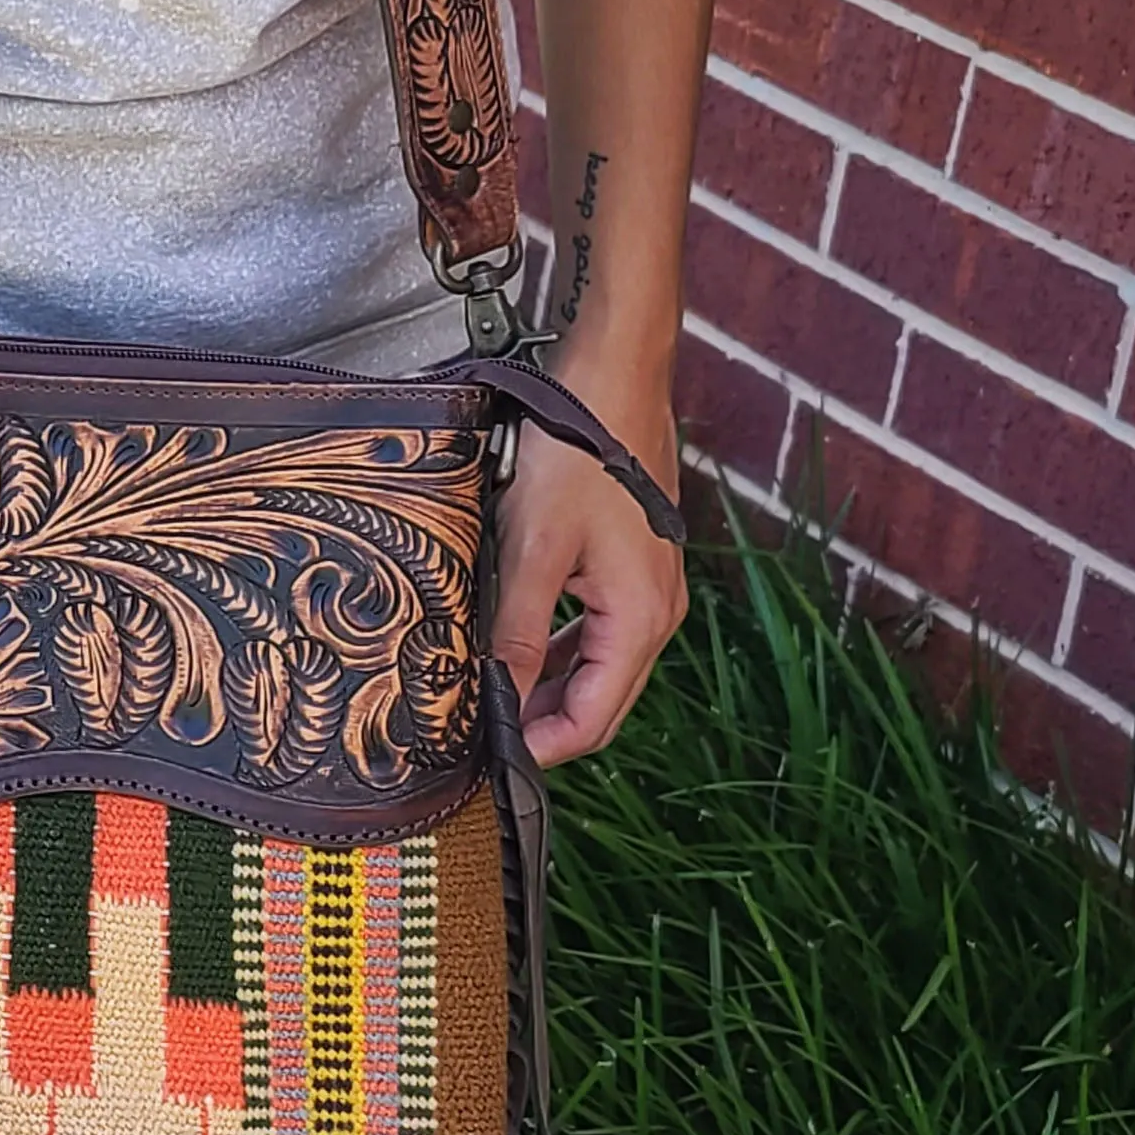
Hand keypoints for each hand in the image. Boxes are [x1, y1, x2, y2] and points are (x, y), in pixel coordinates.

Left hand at [486, 340, 687, 769]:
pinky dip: (558, 649)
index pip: (593, 720)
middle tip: (479, 733)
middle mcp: (656, 613)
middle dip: (542, 723)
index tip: (489, 755)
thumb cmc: (581, 452)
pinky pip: (597, 630)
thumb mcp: (533, 547)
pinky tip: (515, 646)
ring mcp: (649, 590)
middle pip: (600, 703)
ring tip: (487, 695)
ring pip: (596, 667)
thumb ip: (515, 629)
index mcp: (640, 619)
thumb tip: (492, 695)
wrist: (616, 379)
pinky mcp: (633, 567)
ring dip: (546, 687)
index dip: (540, 747)